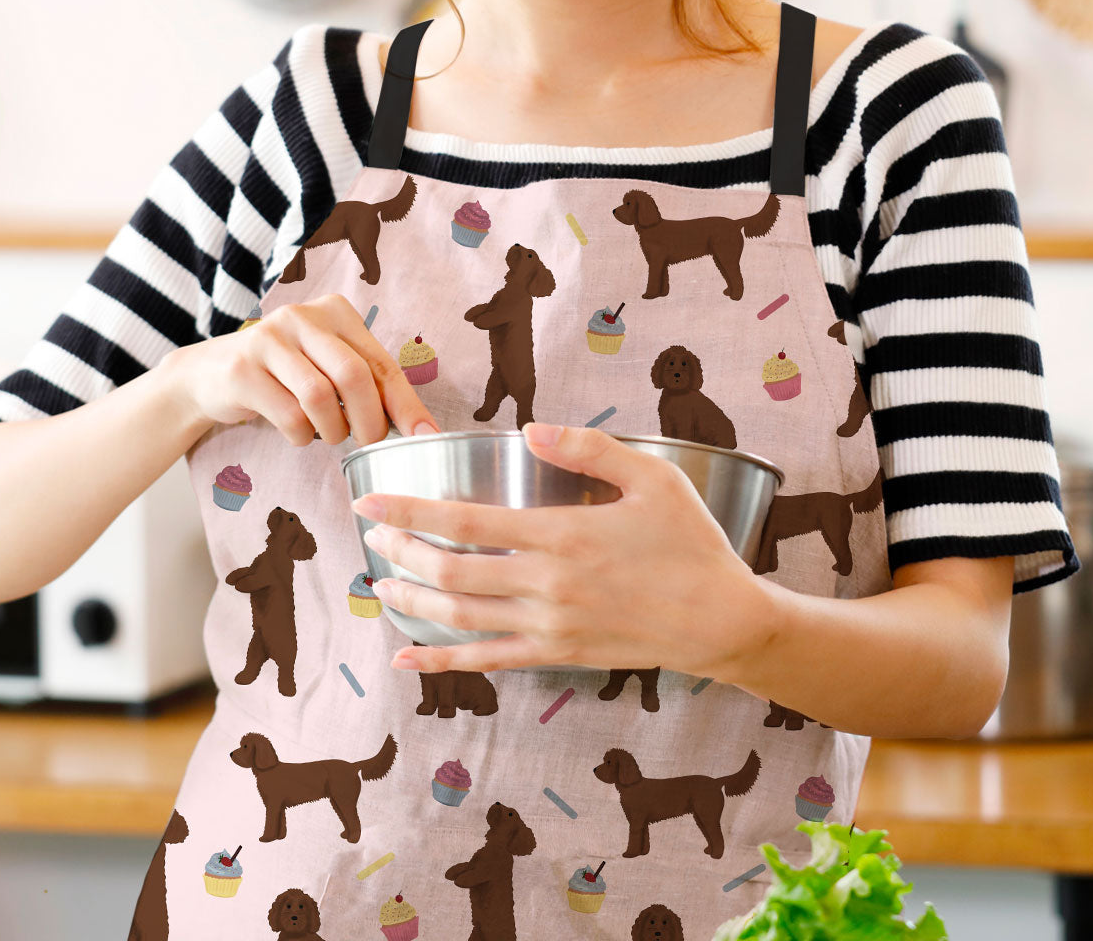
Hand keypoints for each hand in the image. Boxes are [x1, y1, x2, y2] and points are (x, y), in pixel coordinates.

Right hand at [160, 294, 440, 446]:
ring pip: (320, 397)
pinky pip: (289, 415)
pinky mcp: (242, 369)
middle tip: (367, 443)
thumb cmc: (285, 376)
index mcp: (335, 312)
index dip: (406, 404)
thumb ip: (369, 385)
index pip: (381, 362)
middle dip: (369, 421)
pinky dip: (301, 436)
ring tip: (328, 436)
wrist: (209, 375)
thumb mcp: (328, 367)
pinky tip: (297, 433)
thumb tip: (422, 428)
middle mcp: (302, 317)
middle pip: (354, 376)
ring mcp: (268, 339)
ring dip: (332, 431)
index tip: (425, 436)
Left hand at [350, 421, 763, 676]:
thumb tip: (531, 430)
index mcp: (564, 535)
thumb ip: (591, 449)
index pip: (466, 521)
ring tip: (381, 585)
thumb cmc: (691, 543)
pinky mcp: (556, 654)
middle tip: (371, 536)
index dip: (410, 511)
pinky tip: (407, 662)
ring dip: (412, 601)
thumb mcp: (654, 478)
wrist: (722, 620)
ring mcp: (548, 626)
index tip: (370, 500)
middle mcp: (547, 584)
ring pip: (460, 617)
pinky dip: (442, 663)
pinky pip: (487, 661)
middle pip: (451, 571)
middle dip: (401, 552)